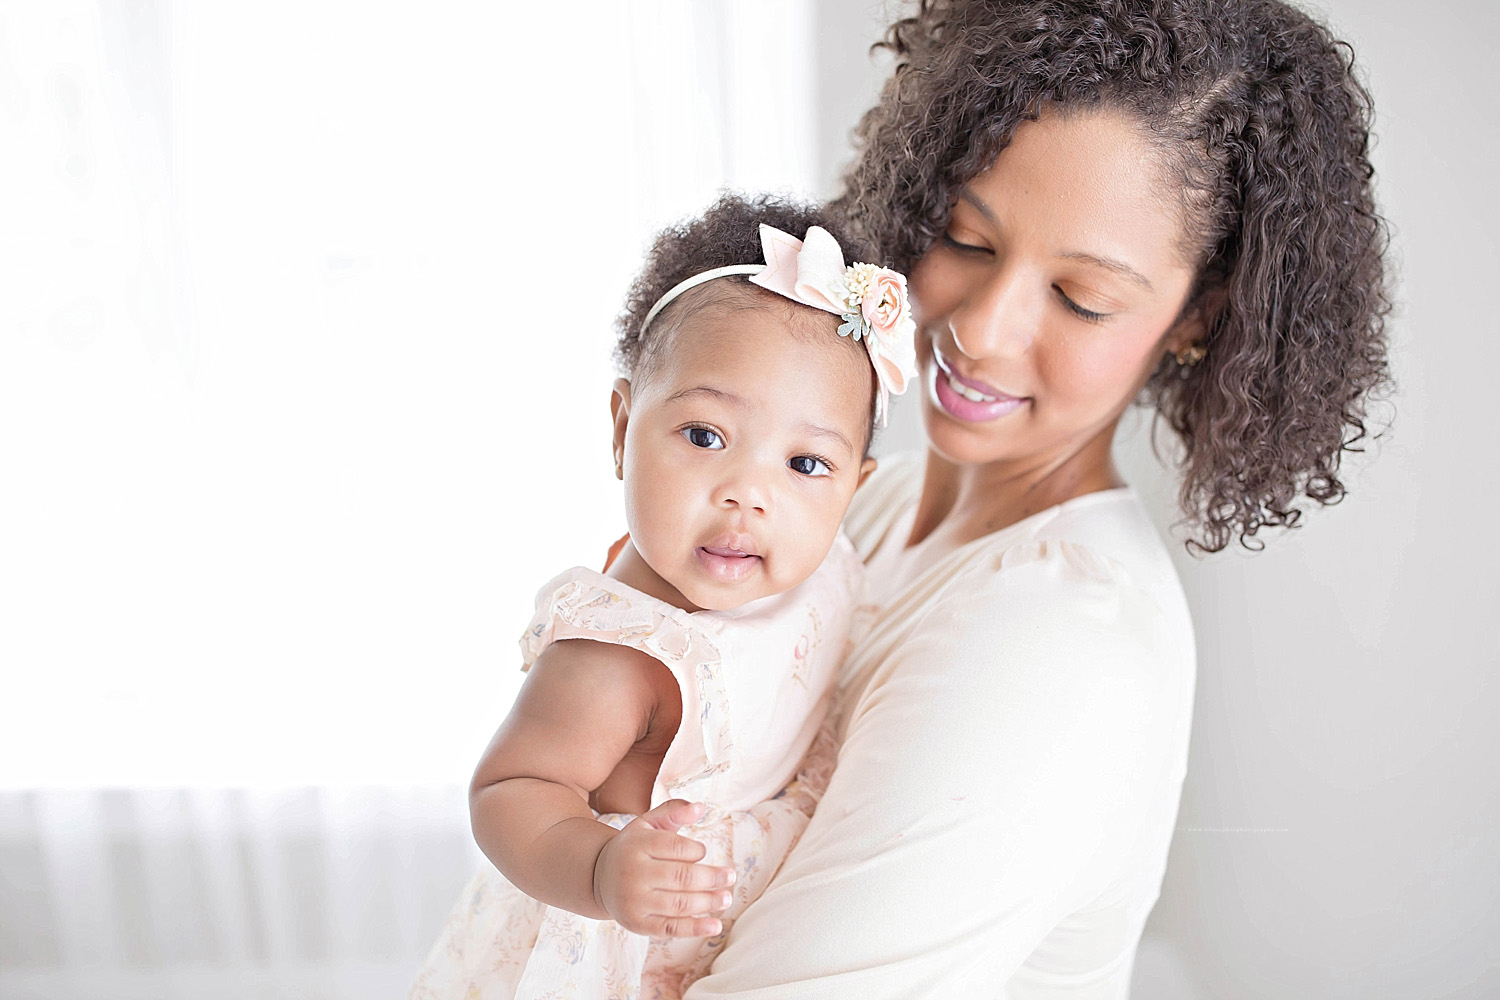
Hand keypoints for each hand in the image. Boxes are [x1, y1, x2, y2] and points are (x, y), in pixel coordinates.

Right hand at [592, 798, 736, 937]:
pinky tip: (715, 925)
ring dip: (708, 902)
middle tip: (730, 877)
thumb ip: (673, 811)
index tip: (702, 852)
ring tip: (726, 898)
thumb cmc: (633, 847)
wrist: (599, 877)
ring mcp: (633, 901)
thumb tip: (700, 807)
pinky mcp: (637, 924)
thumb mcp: (648, 823)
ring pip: (679, 903)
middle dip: (711, 878)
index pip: (676, 847)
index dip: (696, 850)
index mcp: (636, 844)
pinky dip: (695, 929)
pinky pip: (670, 928)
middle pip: (681, 877)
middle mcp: (632, 873)